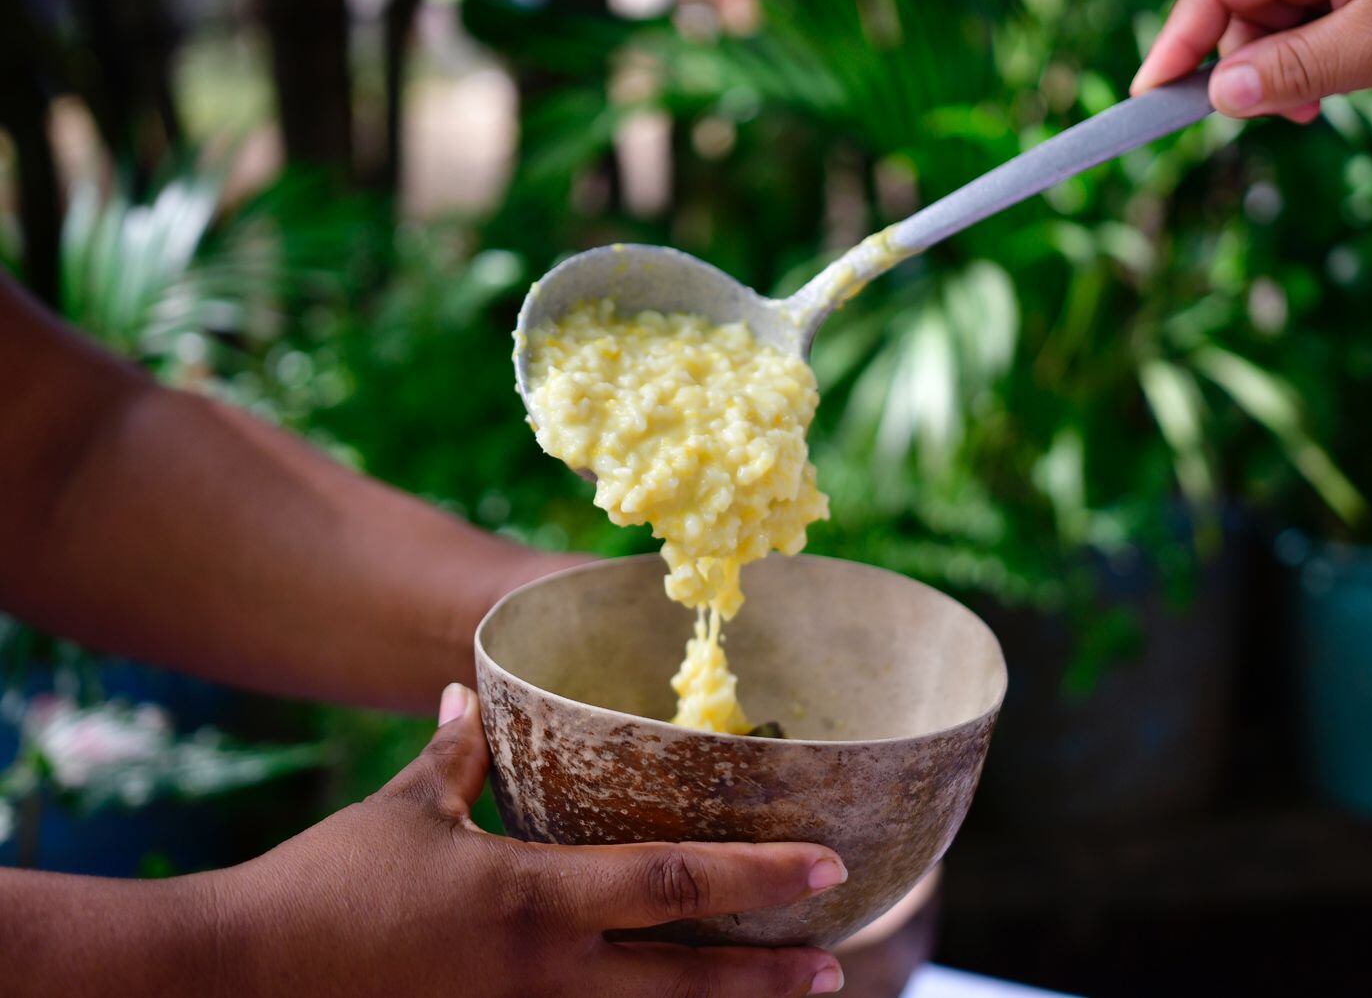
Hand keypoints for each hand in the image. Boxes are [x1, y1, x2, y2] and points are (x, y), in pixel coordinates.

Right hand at [213, 685, 846, 996]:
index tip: (828, 864)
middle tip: (837, 964)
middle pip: (683, 981)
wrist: (240, 980)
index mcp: (532, 897)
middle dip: (767, 976)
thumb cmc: (324, 886)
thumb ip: (456, 758)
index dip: (758, 875)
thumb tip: (473, 695)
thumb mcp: (402, 814)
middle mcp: (543, 974)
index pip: (672, 884)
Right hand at [1131, 0, 1371, 120]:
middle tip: (1276, 116)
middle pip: (1241, 1)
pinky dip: (1315, 51)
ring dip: (1282, 64)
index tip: (1148, 100)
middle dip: (1243, 63)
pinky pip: (1313, 10)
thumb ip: (1294, 70)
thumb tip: (1220, 95)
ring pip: (1276, 11)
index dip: (1176, 44)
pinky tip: (1341, 77)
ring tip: (1318, 103)